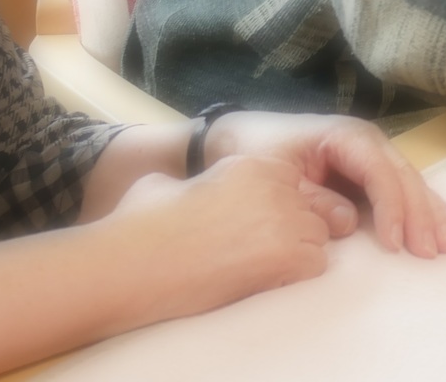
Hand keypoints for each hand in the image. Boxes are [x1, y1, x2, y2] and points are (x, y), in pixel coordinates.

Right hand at [105, 156, 330, 322]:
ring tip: (256, 269)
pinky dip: (295, 277)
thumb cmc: (138, 226)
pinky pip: (315, 265)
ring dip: (295, 254)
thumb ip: (195, 183)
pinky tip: (262, 281)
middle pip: (309, 210)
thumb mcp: (168, 184)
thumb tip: (181, 191)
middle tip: (252, 254)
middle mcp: (275, 184)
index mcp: (251, 164)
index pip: (293, 186)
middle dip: (289, 233)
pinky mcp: (285, 253)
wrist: (129, 262)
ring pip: (316, 236)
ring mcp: (283, 217)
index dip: (277, 211)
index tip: (251, 230)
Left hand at [204, 113, 445, 257]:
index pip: (378, 172)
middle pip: (402, 176)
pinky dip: (422, 206)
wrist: (238, 136)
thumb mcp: (274, 177)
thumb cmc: (254, 153)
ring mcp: (370, 153)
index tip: (395, 245)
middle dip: (420, 214)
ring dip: (430, 212)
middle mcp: (365, 140)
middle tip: (434, 251)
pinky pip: (401, 186)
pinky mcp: (368, 168)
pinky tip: (443, 222)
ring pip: (409, 181)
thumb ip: (312, 200)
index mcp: (343, 136)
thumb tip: (349, 223)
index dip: (391, 207)